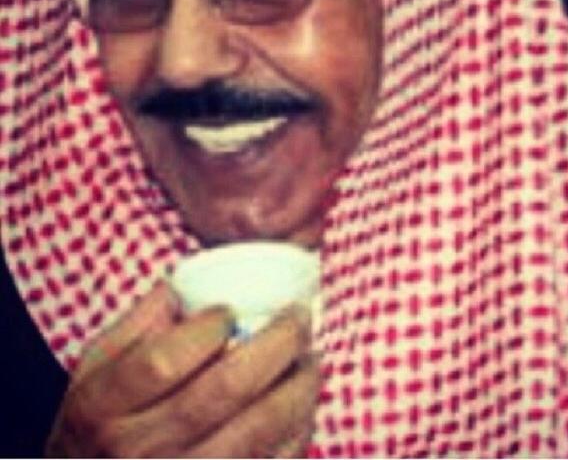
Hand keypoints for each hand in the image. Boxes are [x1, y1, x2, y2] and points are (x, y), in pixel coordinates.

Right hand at [46, 282, 318, 457]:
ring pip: (256, 432)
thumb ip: (140, 320)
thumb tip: (187, 283)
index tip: (229, 310)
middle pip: (223, 392)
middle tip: (298, 318)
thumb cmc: (103, 419)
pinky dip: (297, 430)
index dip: (206, 330)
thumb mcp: (98, 366)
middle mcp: (137, 451)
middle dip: (275, 345)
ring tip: (311, 358)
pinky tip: (303, 404)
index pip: (163, 362)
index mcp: (102, 407)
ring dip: (297, 387)